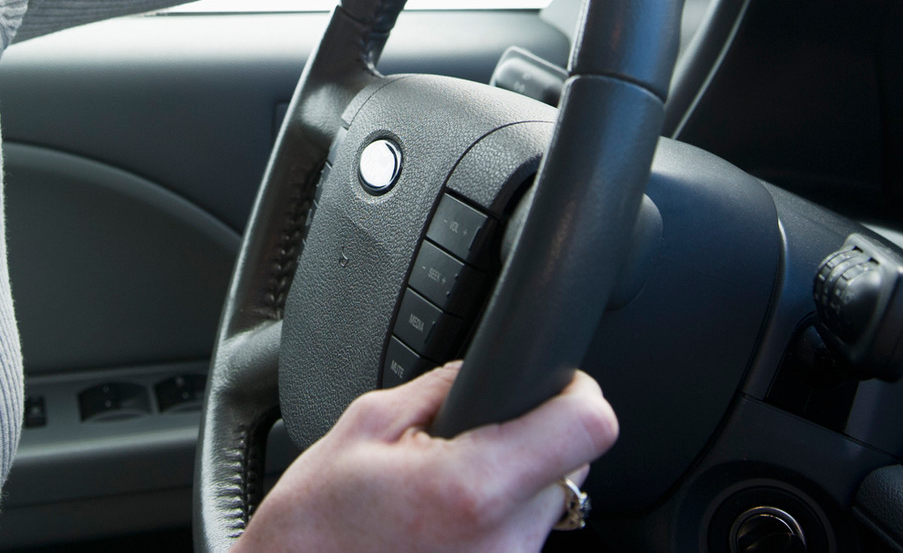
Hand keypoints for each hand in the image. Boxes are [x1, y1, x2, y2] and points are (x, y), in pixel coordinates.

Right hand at [240, 365, 616, 551]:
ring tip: (442, 490)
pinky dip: (493, 521)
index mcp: (475, 488)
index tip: (557, 384)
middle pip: (570, 463)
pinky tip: (443, 523)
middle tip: (466, 444)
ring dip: (509, 484)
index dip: (576, 392)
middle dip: (529, 439)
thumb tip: (487, 368)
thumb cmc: (315, 527)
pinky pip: (519, 538)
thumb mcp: (366, 425)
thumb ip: (442, 387)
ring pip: (546, 503)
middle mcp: (506, 542)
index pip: (587, 426)